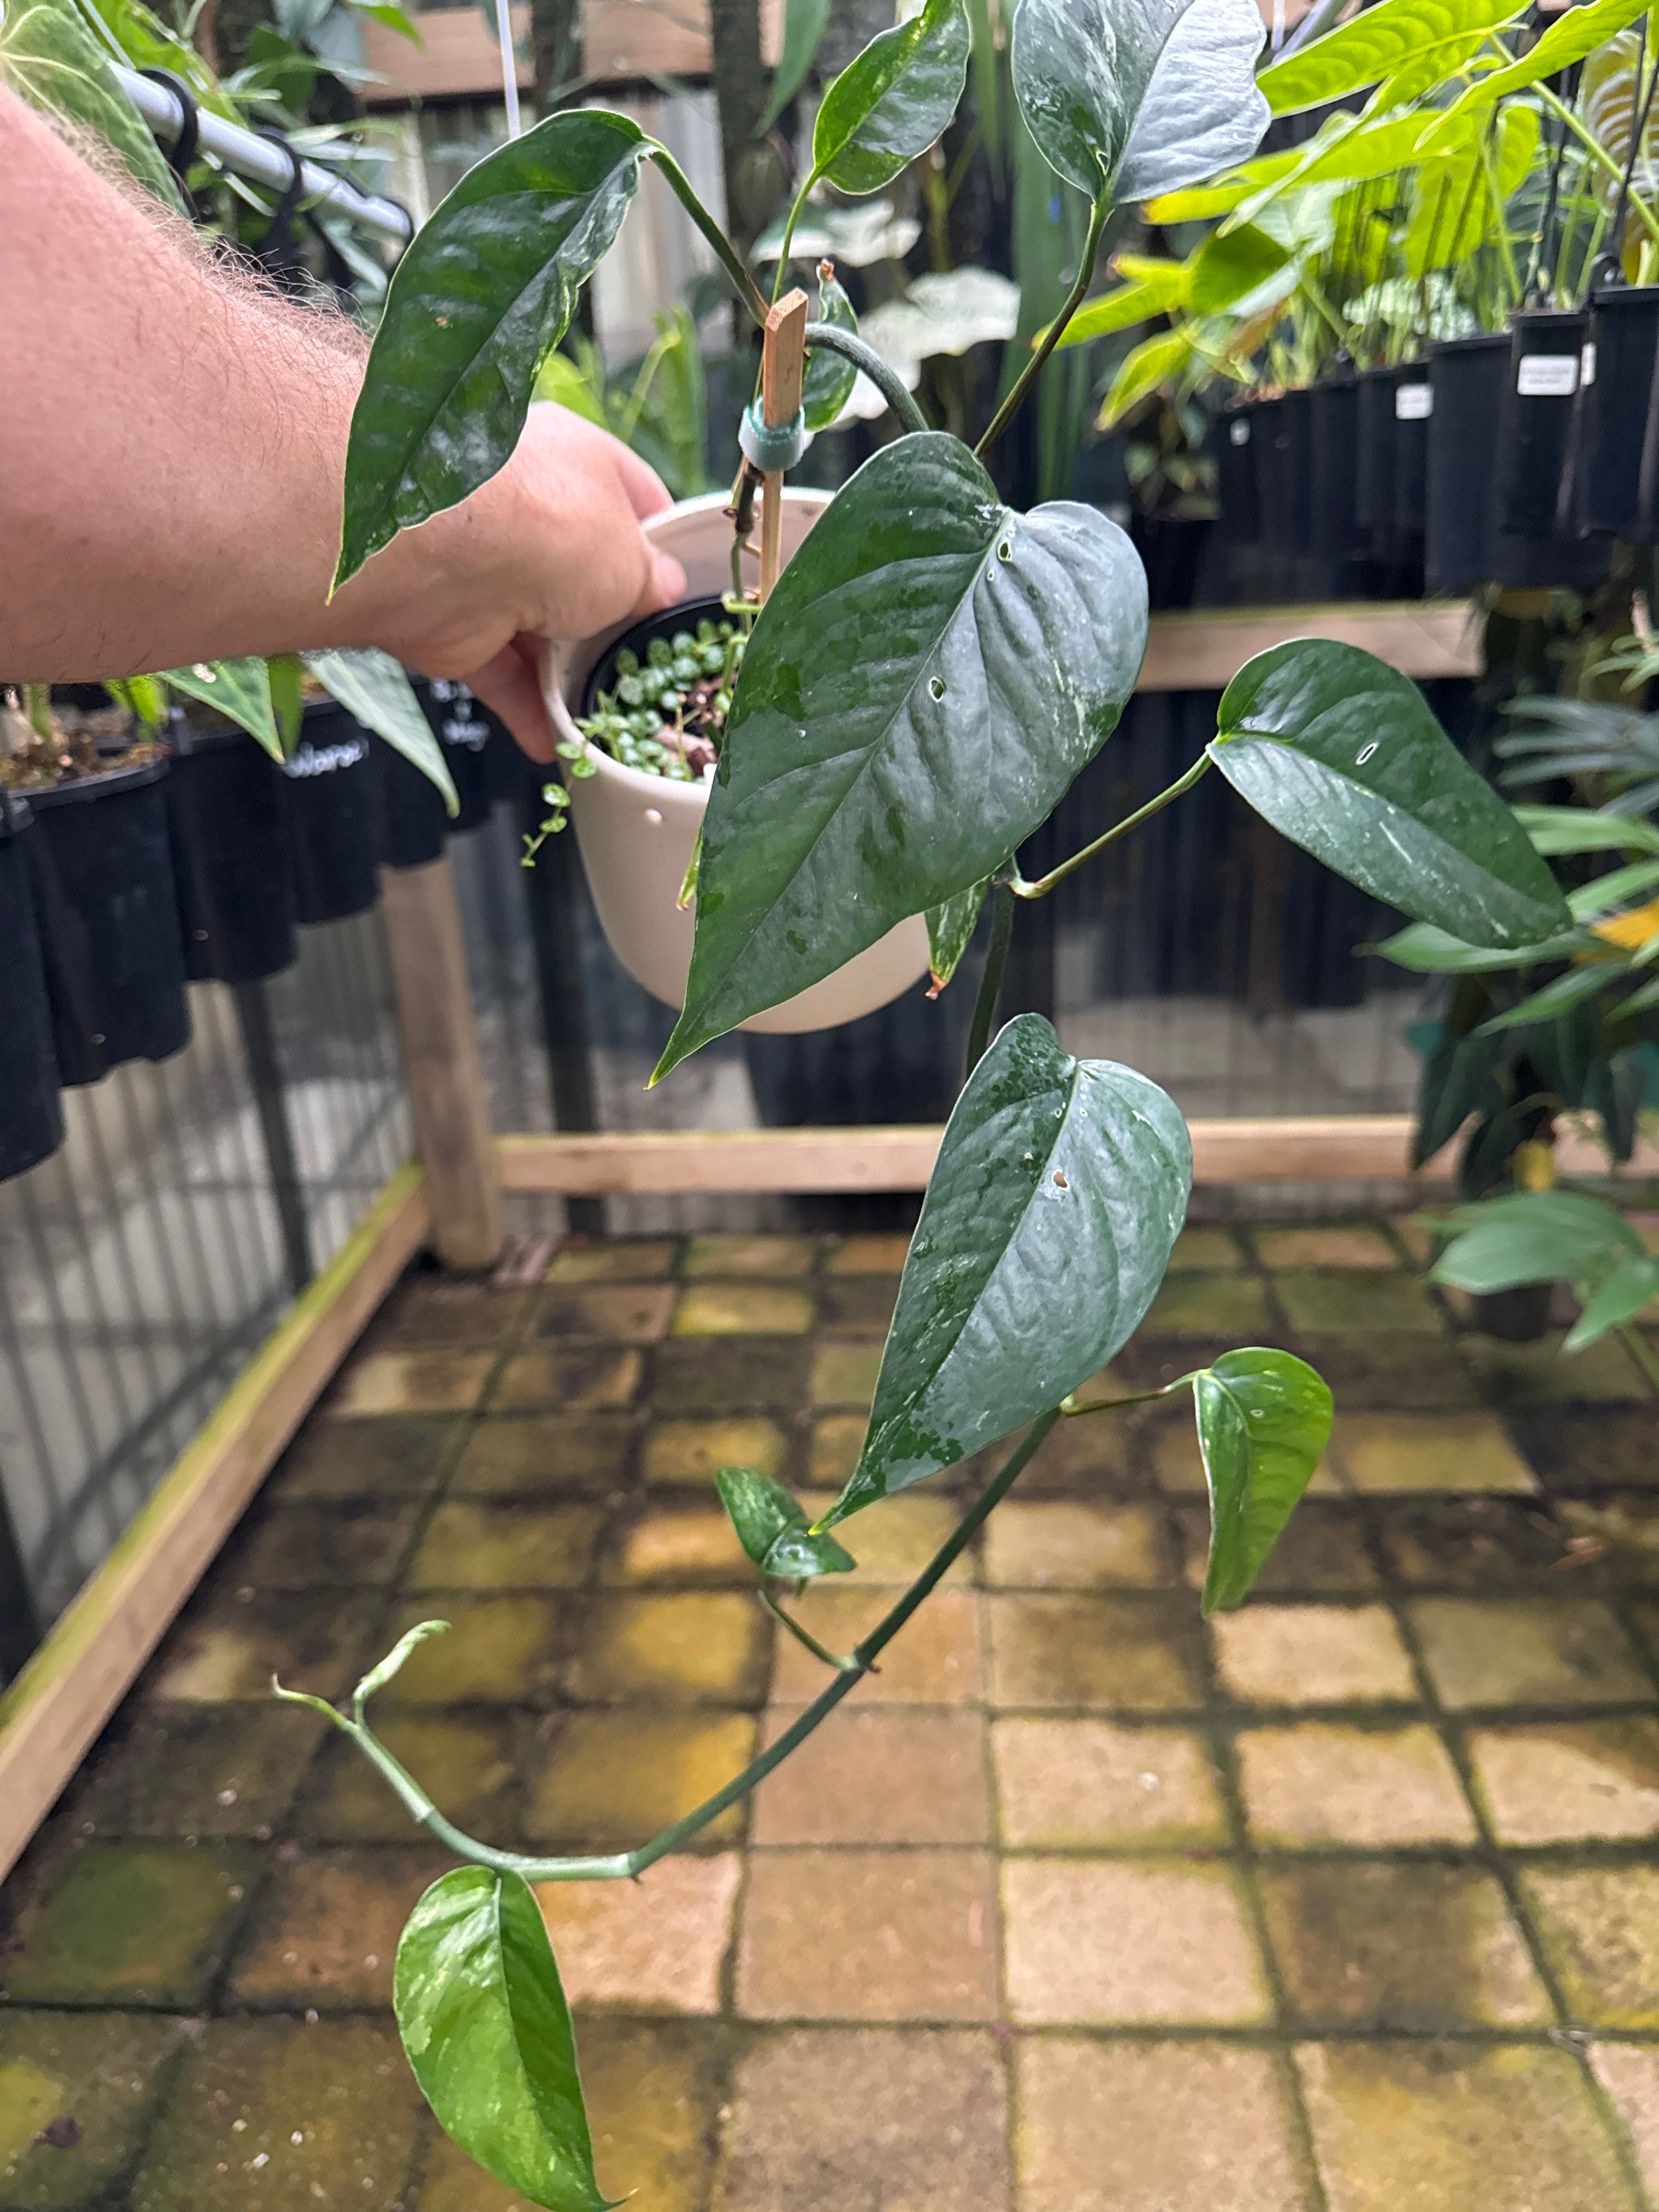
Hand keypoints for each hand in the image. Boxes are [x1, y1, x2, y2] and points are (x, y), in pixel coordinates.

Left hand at [336, 404, 687, 762]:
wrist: (433, 551)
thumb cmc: (547, 527)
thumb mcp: (627, 557)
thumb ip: (647, 579)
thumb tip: (662, 590)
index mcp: (579, 466)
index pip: (635, 500)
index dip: (663, 549)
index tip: (685, 595)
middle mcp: (530, 510)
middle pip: (585, 575)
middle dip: (614, 622)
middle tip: (650, 662)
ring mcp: (489, 568)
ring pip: (541, 631)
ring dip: (571, 676)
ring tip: (610, 714)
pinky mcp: (455, 624)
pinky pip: (500, 672)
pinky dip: (526, 709)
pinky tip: (556, 742)